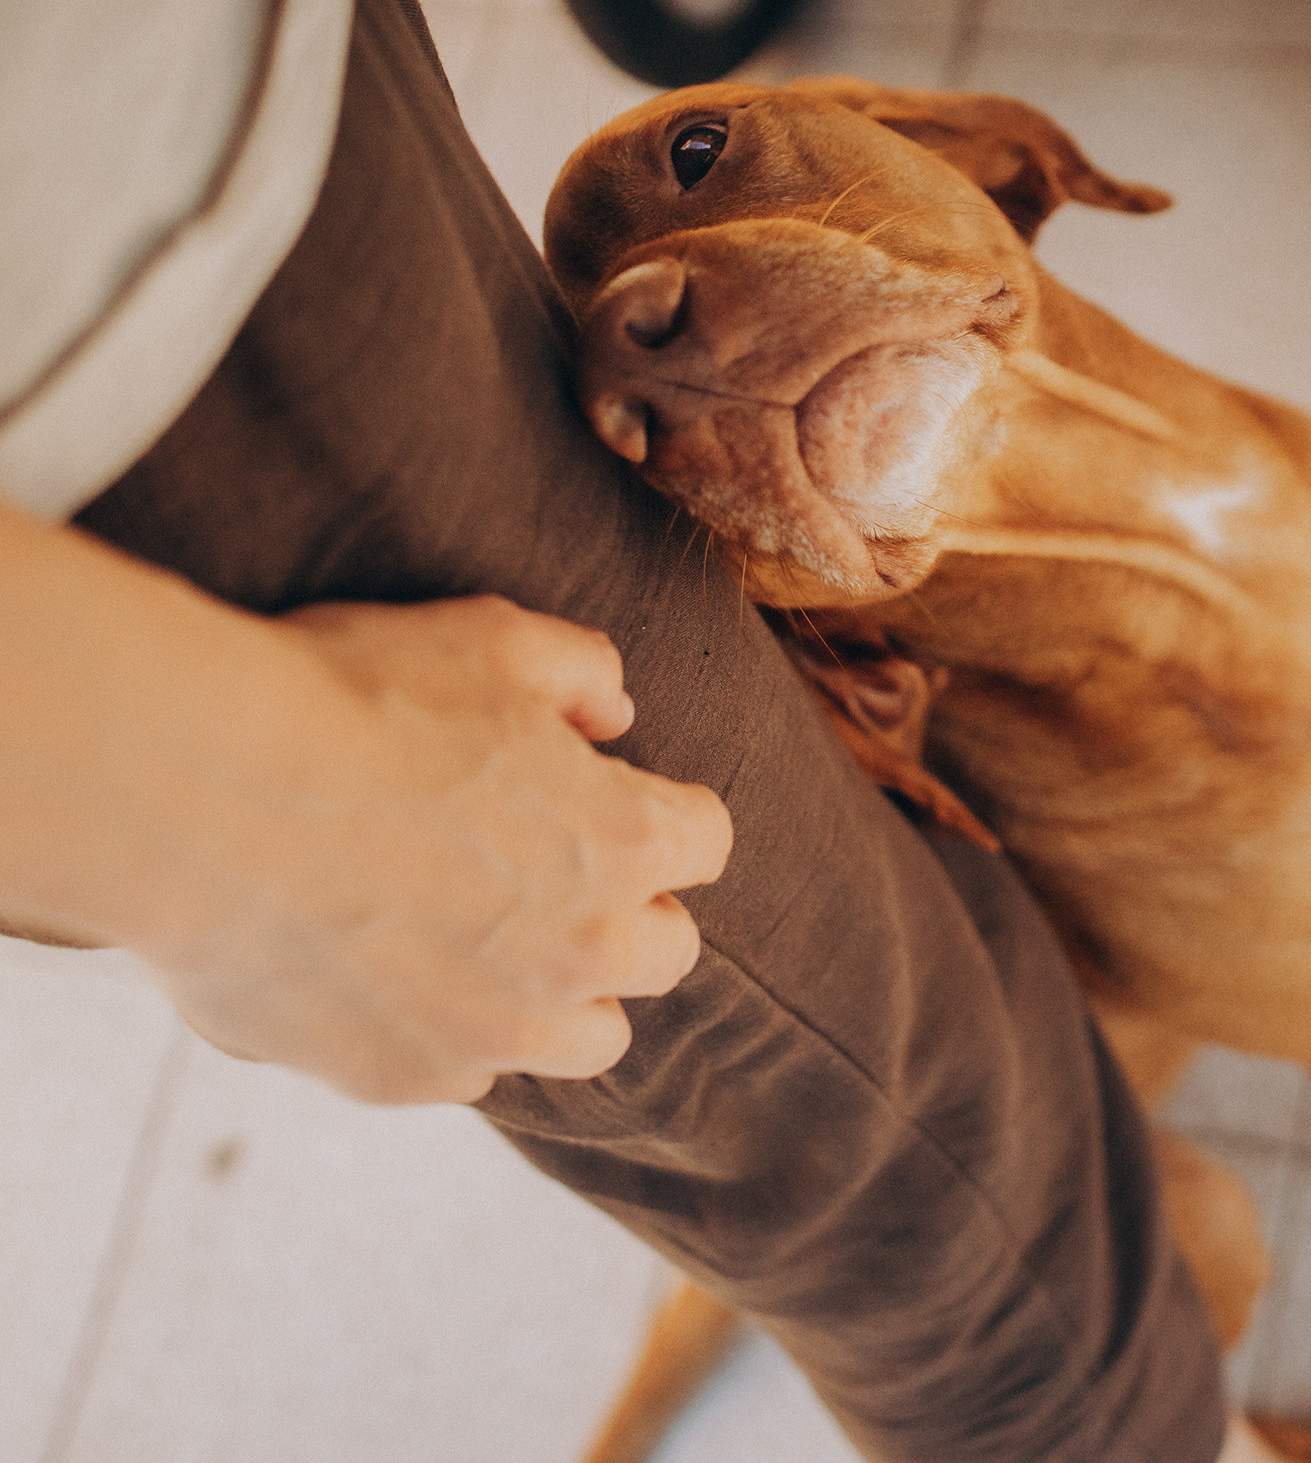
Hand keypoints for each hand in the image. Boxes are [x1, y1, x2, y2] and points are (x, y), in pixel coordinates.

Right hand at [135, 597, 729, 1104]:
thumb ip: (584, 673)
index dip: (663, 814)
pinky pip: (469, 1073)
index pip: (707, 843)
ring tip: (500, 946)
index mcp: (627, 843)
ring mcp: (499, 1031)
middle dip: (630, 912)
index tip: (617, 800)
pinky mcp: (408, 1078)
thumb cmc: (350, 699)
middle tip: (561, 874)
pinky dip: (453, 1034)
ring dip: (563, 995)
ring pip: (587, 1038)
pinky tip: (399, 977)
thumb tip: (614, 714)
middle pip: (666, 953)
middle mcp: (585, 953)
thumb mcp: (492, 639)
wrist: (197, 795)